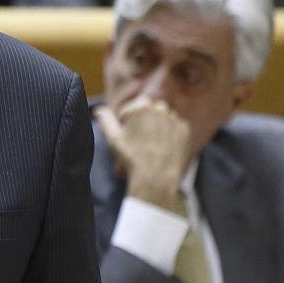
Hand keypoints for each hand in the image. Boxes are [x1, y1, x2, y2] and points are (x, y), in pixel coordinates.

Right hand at [94, 96, 188, 212]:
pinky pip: (175, 127)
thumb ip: (106, 120)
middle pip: (148, 111)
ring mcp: (174, 118)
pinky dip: (170, 135)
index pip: (132, 108)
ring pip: (163, 118)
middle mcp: (160, 108)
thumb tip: (98, 110)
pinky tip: (163, 148)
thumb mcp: (113, 138)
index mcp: (141, 106)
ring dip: (157, 127)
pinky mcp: (185, 129)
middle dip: (143, 121)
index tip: (127, 135)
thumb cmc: (132, 157)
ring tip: (151, 146)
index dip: (127, 121)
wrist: (156, 176)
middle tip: (139, 141)